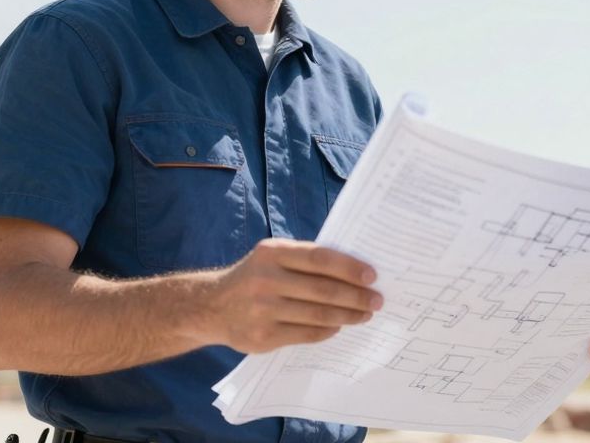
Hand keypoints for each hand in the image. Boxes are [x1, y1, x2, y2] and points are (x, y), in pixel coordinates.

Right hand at [207, 238, 381, 353]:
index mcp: (272, 253)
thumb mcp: (273, 257)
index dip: (349, 268)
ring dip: (347, 316)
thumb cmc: (256, 277)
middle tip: (377, 300)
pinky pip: (306, 334)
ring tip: (364, 314)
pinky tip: (339, 326)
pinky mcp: (262, 337)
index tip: (372, 276)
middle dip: (356, 296)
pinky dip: (327, 330)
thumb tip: (354, 271)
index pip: (320, 258)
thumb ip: (305, 260)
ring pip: (317, 315)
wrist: (212, 306)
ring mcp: (262, 310)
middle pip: (323, 289)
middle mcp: (266, 280)